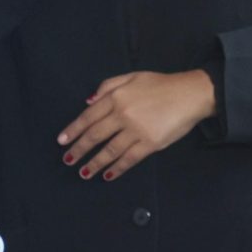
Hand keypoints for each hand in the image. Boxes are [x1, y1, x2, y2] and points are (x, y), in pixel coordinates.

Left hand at [57, 70, 216, 180]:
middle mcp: (123, 114)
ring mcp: (137, 131)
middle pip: (95, 135)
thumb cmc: (160, 85)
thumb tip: (88, 101)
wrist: (190, 94)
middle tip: (68, 160)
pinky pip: (129, 159)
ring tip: (83, 173)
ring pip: (109, 151)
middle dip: (79, 149)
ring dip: (94, 163)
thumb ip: (108, 86)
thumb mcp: (132, 76)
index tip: (62, 141)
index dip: (73, 130)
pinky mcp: (150, 144)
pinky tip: (108, 175)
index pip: (89, 116)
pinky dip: (117, 168)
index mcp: (116, 97)